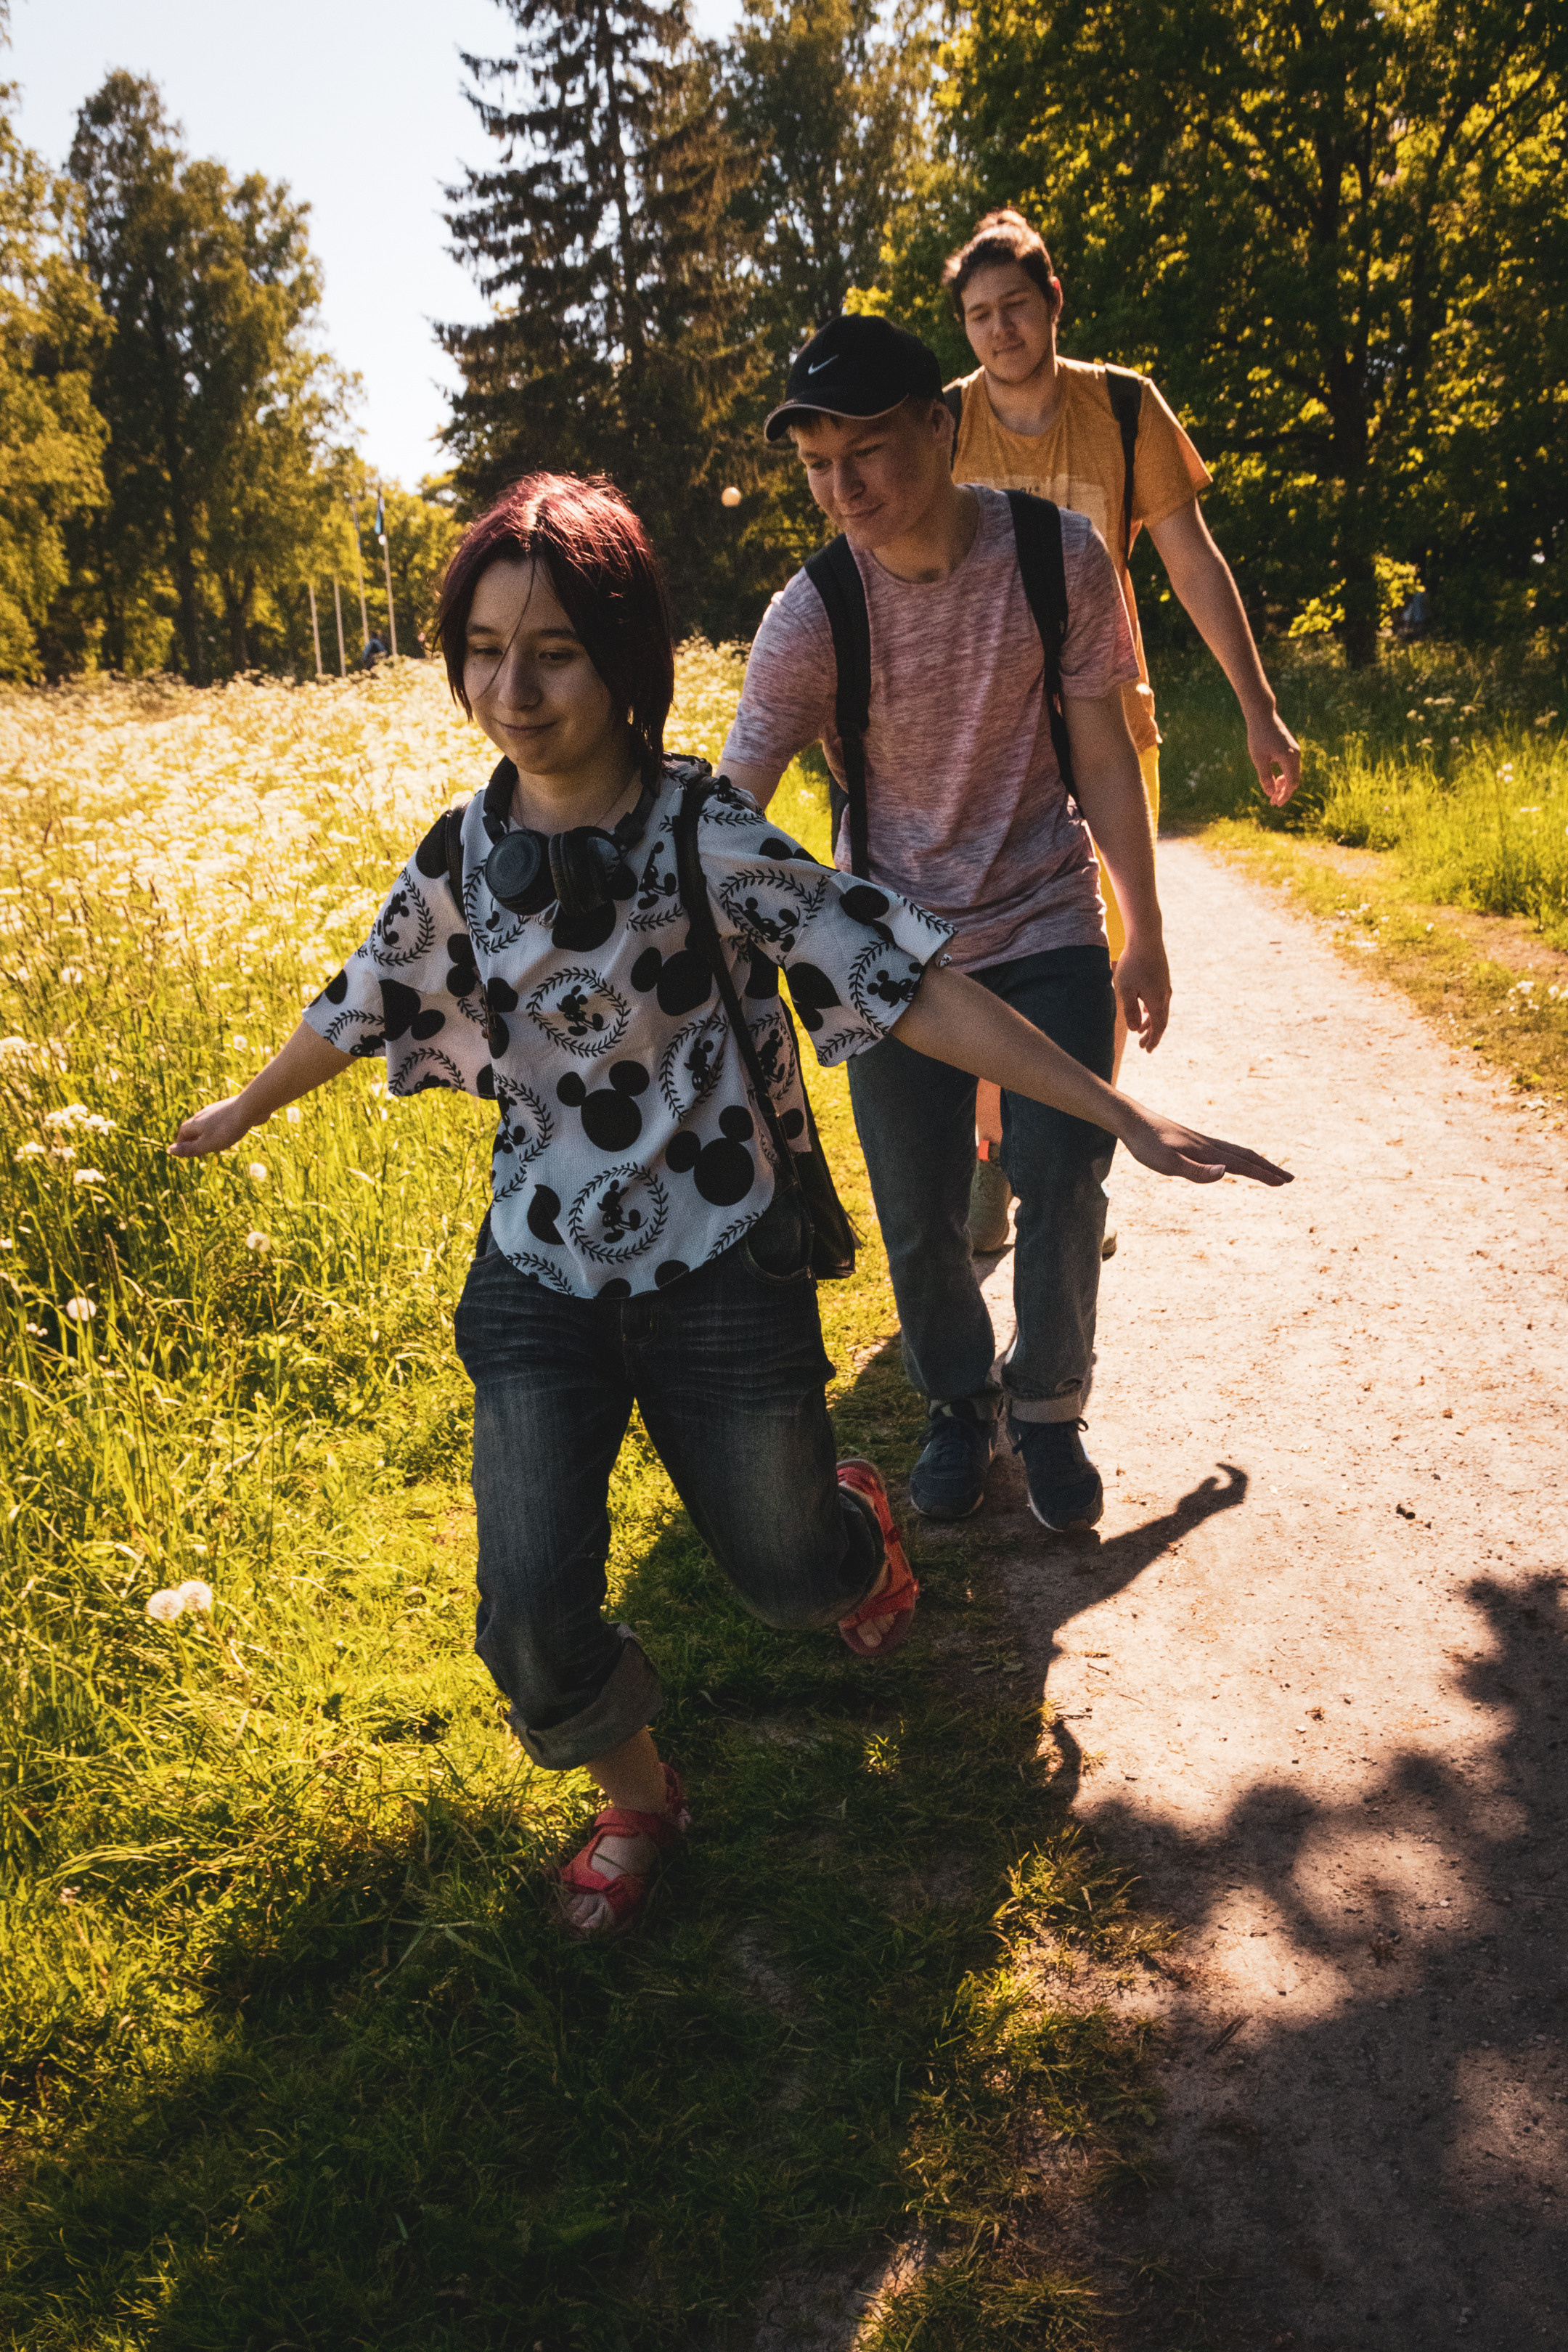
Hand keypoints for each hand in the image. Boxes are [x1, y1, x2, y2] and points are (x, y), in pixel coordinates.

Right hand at [170, 1096, 254, 1157]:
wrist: (249, 1108)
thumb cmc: (227, 1128)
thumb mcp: (206, 1143)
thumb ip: (189, 1148)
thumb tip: (168, 1150)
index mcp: (195, 1122)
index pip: (182, 1132)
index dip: (181, 1142)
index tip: (183, 1151)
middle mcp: (203, 1114)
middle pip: (194, 1126)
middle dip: (193, 1137)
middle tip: (196, 1149)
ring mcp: (217, 1109)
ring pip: (208, 1122)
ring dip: (206, 1132)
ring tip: (212, 1142)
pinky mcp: (231, 1109)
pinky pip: (221, 1119)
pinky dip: (220, 1127)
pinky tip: (228, 1131)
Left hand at [1114, 936, 1171, 1052]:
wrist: (1146, 939)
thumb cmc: (1133, 964)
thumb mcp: (1125, 989)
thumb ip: (1129, 1010)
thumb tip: (1134, 1029)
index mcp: (1156, 1001)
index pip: (1158, 1027)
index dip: (1153, 1040)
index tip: (1147, 1051)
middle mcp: (1165, 995)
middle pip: (1160, 1020)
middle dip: (1151, 1034)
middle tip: (1142, 1047)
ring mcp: (1165, 986)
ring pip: (1160, 1010)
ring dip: (1151, 1022)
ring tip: (1140, 1031)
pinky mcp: (1162, 978)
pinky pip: (1159, 1000)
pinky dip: (1152, 1010)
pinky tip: (1144, 1010)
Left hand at [1120, 1102, 1292, 1186]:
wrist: (1133, 1122)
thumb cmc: (1147, 1146)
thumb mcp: (1168, 1164)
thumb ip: (1196, 1172)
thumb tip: (1226, 1173)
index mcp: (1208, 1153)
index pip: (1243, 1166)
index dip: (1264, 1175)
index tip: (1284, 1183)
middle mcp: (1210, 1146)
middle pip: (1247, 1157)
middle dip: (1269, 1169)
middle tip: (1289, 1179)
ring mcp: (1203, 1143)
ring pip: (1238, 1153)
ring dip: (1256, 1162)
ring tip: (1269, 1171)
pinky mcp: (1194, 1142)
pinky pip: (1225, 1151)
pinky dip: (1239, 1157)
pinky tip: (1233, 1163)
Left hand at [1248, 707, 1301, 805]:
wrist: (1262, 716)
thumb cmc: (1258, 737)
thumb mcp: (1258, 759)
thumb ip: (1265, 777)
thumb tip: (1271, 793)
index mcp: (1288, 757)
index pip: (1291, 783)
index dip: (1284, 796)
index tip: (1275, 804)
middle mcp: (1295, 754)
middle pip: (1294, 780)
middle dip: (1284, 792)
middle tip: (1273, 802)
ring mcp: (1295, 750)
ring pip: (1294, 773)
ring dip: (1284, 784)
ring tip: (1272, 792)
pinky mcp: (1292, 748)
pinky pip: (1292, 766)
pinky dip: (1285, 775)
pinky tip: (1276, 780)